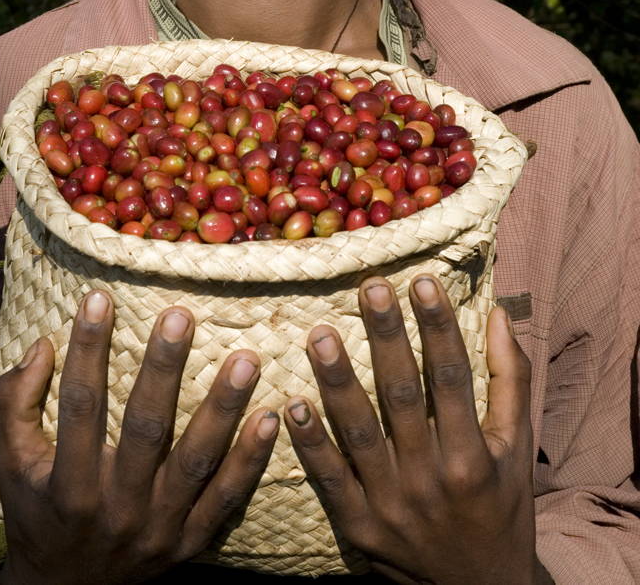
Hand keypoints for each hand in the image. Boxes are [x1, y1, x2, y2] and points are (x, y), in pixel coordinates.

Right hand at [0, 290, 278, 584]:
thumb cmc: (36, 512)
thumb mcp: (10, 464)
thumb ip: (15, 404)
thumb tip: (41, 345)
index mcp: (69, 488)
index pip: (80, 407)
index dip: (86, 351)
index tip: (98, 298)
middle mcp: (116, 509)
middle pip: (146, 430)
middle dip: (165, 370)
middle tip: (181, 315)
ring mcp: (158, 529)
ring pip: (197, 462)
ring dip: (223, 408)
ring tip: (246, 358)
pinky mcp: (188, 543)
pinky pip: (226, 499)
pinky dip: (250, 460)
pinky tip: (270, 417)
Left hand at [284, 275, 550, 584]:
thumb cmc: (503, 506)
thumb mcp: (517, 448)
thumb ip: (510, 381)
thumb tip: (498, 314)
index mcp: (472, 458)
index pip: (451, 378)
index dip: (437, 327)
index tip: (422, 281)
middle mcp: (431, 480)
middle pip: (402, 396)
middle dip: (386, 338)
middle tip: (369, 287)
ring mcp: (392, 505)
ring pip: (360, 434)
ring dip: (337, 381)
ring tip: (320, 334)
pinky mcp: (360, 526)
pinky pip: (330, 479)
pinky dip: (312, 444)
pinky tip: (292, 405)